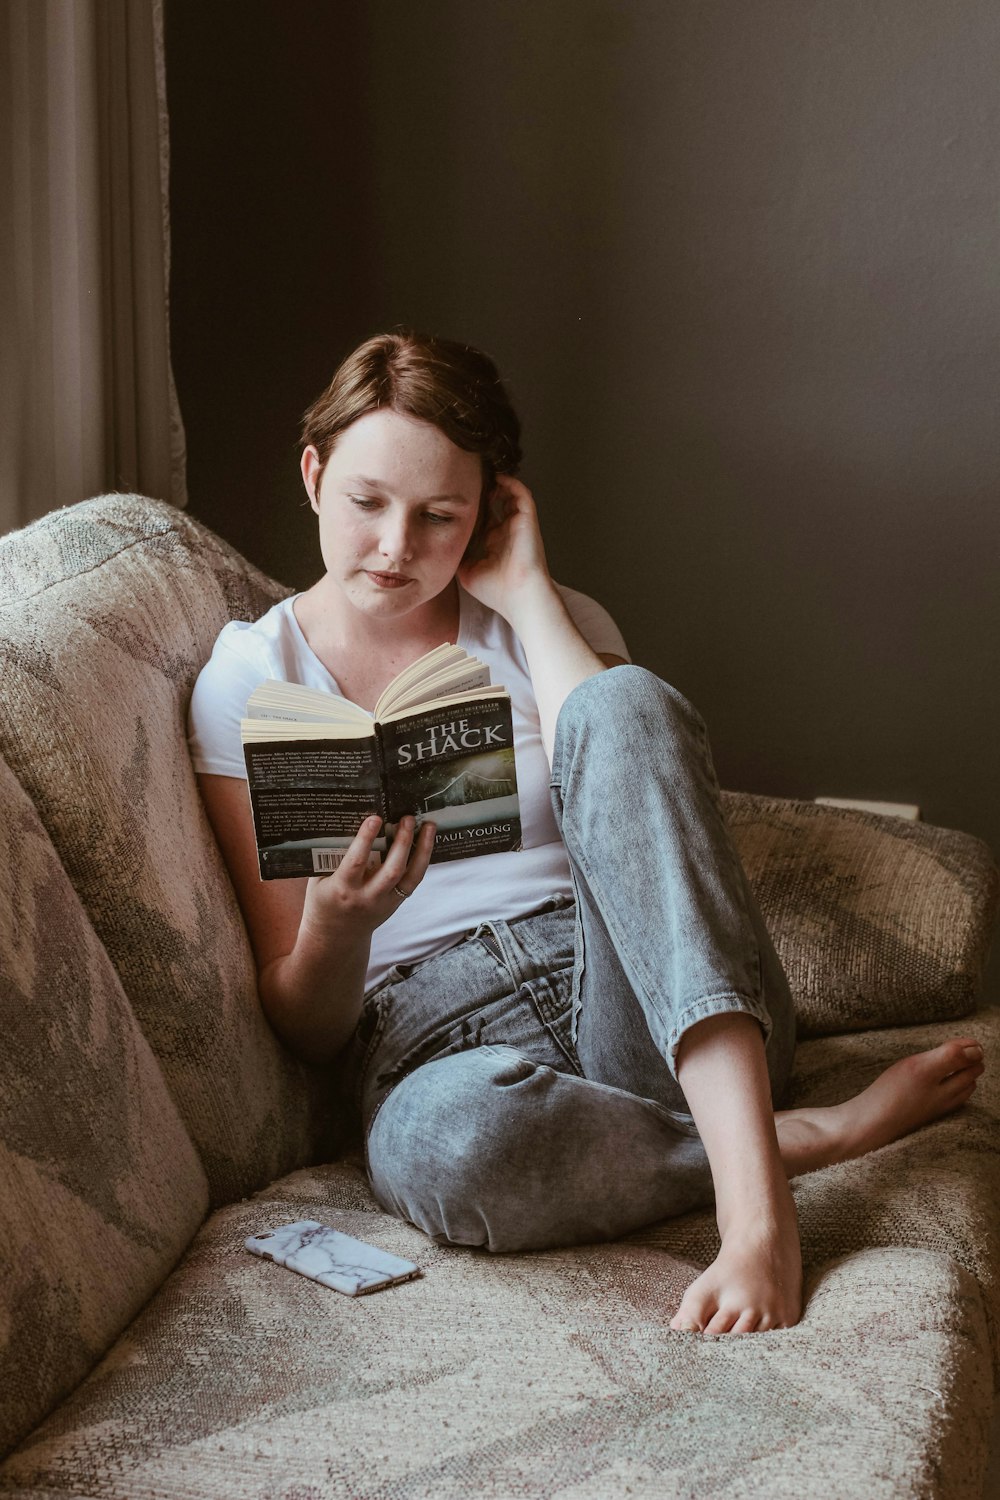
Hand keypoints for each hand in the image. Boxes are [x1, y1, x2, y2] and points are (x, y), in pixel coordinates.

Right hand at [299, 814, 435, 941]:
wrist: (335, 937)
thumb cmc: (323, 902)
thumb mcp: (319, 880)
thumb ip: (332, 858)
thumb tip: (348, 824)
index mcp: (343, 889)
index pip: (356, 861)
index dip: (366, 839)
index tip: (375, 818)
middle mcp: (367, 897)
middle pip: (391, 869)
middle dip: (402, 842)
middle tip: (407, 818)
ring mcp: (385, 902)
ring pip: (410, 876)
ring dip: (422, 849)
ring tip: (428, 826)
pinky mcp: (396, 903)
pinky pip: (413, 881)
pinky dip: (422, 860)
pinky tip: (427, 843)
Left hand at [458, 475, 553, 621]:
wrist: (519, 597)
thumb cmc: (496, 591)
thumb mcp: (467, 573)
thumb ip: (457, 556)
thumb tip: (440, 545)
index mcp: (495, 543)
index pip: (484, 518)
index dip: (471, 508)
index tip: (453, 498)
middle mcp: (507, 531)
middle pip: (496, 503)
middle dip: (482, 490)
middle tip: (465, 480)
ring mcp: (518, 524)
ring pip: (510, 494)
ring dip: (497, 483)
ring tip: (480, 474)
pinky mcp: (527, 520)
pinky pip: (522, 494)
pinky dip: (511, 483)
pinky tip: (497, 477)